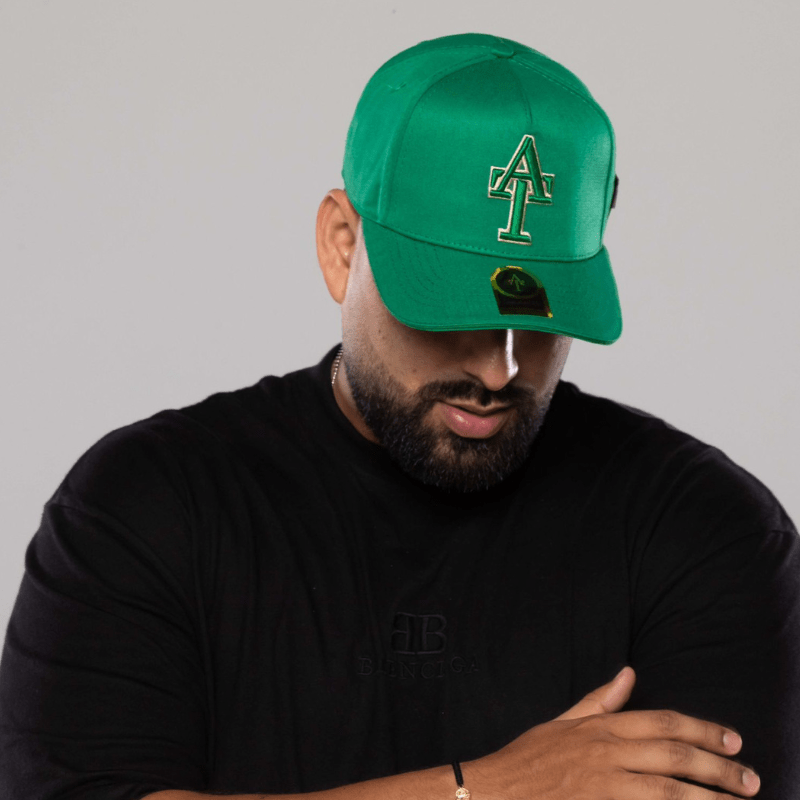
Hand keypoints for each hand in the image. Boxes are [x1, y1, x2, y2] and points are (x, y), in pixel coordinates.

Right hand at [465, 666, 759, 798]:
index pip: (663, 723)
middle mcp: (607, 755)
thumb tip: (629, 673)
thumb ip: (600, 700)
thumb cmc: (529, 758)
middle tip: (750, 781)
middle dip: (719, 769)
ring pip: (670, 792)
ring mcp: (605, 788)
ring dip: (709, 799)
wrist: (495, 793)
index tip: (733, 742)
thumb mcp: (563, 721)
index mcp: (600, 728)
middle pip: (675, 757)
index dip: (702, 731)